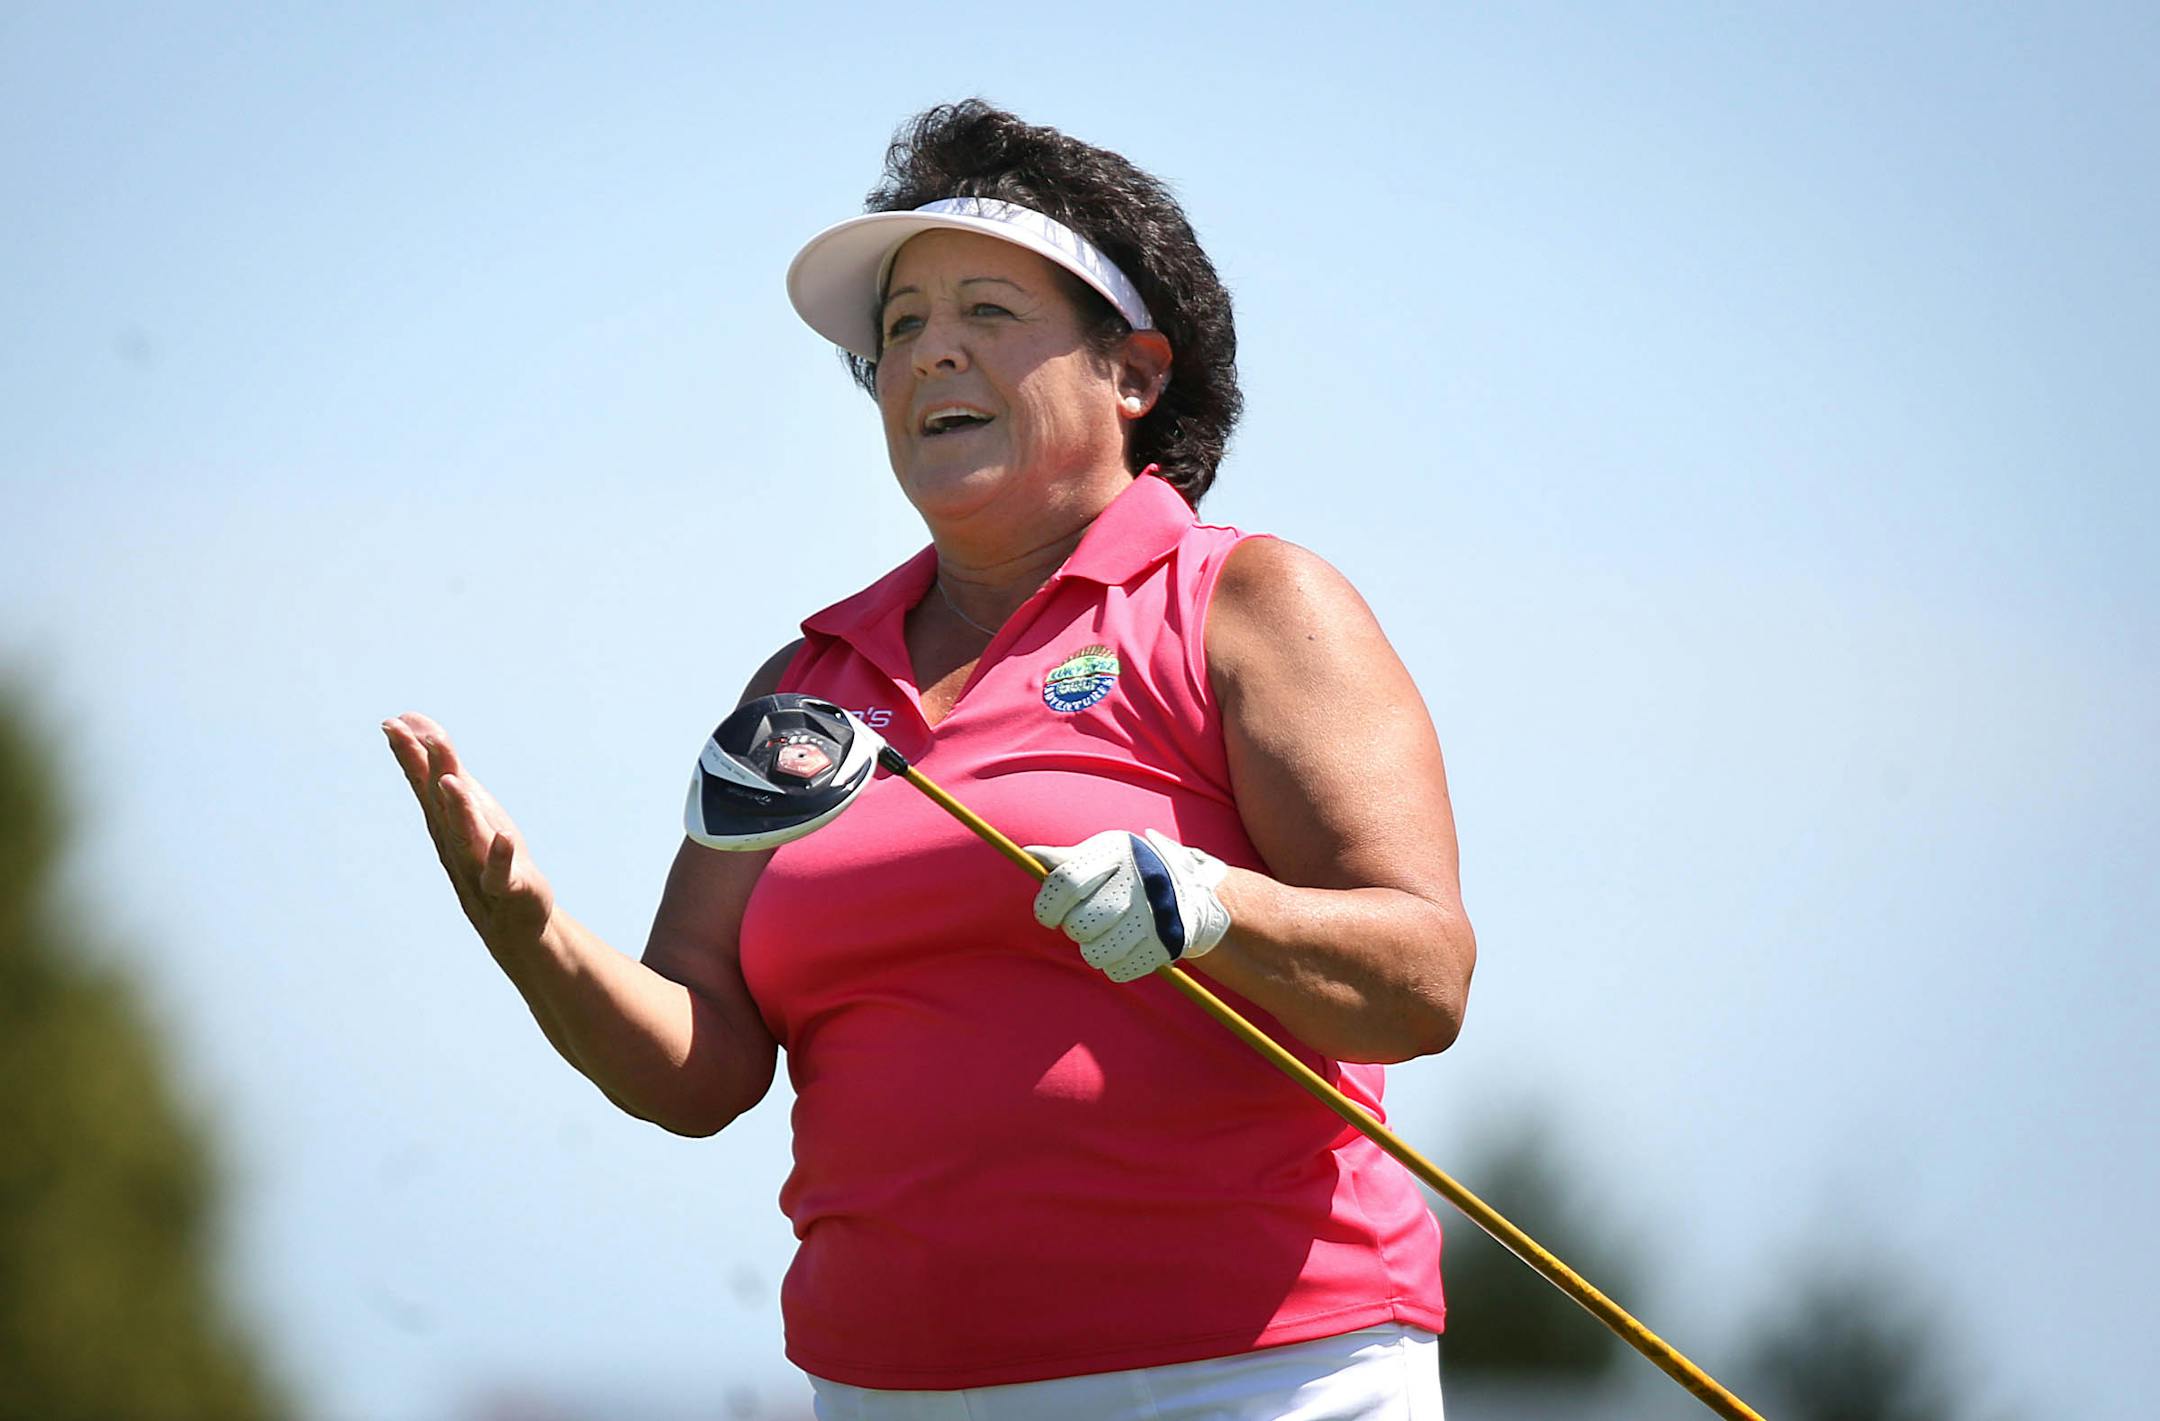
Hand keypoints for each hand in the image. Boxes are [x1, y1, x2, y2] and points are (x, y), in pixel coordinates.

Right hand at [383, 712, 555, 952]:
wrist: (511, 920)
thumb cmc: (485, 856)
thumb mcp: (465, 805)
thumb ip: (440, 766)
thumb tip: (413, 722)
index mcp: (445, 819)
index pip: (424, 781)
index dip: (409, 752)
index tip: (392, 723)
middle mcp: (454, 838)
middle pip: (438, 800)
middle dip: (428, 767)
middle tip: (412, 735)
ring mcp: (477, 863)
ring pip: (465, 833)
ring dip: (459, 807)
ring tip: (451, 780)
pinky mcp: (506, 886)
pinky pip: (500, 872)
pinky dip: (501, 857)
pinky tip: (505, 838)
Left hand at [1025, 829, 1230, 982]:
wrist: (1187, 886)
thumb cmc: (1129, 867)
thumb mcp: (1102, 854)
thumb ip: (1065, 859)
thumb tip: (1027, 854)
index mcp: (1116, 853)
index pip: (1067, 884)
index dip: (1048, 906)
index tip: (1049, 915)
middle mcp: (1139, 882)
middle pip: (1080, 925)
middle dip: (1073, 928)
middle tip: (1084, 921)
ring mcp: (1155, 915)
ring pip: (1096, 954)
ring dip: (1091, 949)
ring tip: (1102, 935)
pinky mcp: (1167, 944)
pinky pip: (1119, 971)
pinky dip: (1114, 964)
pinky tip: (1123, 946)